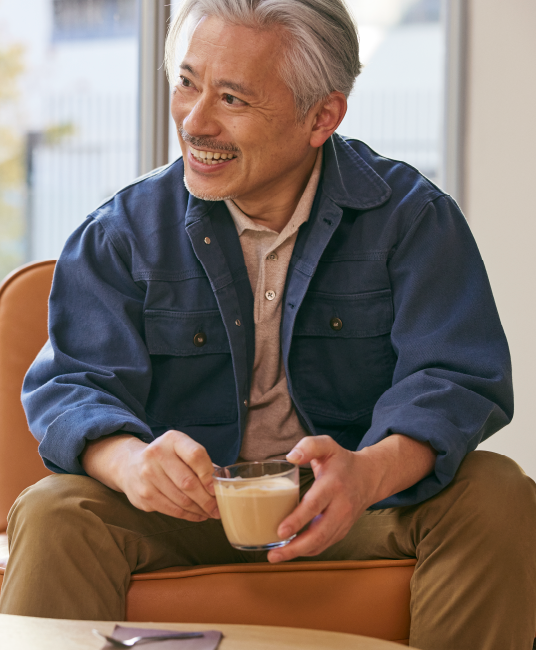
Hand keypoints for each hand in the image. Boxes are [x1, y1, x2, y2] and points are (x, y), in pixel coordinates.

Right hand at [83, 430, 219, 521]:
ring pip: (181, 499)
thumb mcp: (182, 449)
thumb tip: (225, 481)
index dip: (209, 474)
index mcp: (172, 439)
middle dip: (207, 499)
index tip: (217, 488)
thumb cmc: (167, 458)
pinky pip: (171, 509)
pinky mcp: (143, 495)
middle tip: (219, 508)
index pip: (195, 455)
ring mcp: (147, 475)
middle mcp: (157, 454)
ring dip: (199, 510)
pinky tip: (197, 515)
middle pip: (188, 482)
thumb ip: (202, 463)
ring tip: (210, 513)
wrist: (130, 464)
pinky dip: (188, 515)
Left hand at [267, 436, 375, 562]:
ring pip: (321, 543)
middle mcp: (340, 507)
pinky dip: (308, 551)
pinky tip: (291, 552)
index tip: (280, 530)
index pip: (314, 506)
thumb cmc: (342, 461)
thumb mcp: (327, 446)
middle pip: (319, 534)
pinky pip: (324, 545)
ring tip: (276, 556)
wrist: (369, 477)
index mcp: (333, 485)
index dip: (297, 520)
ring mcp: (343, 521)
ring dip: (298, 553)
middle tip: (273, 555)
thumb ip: (309, 446)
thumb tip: (290, 457)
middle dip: (295, 547)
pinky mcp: (342, 530)